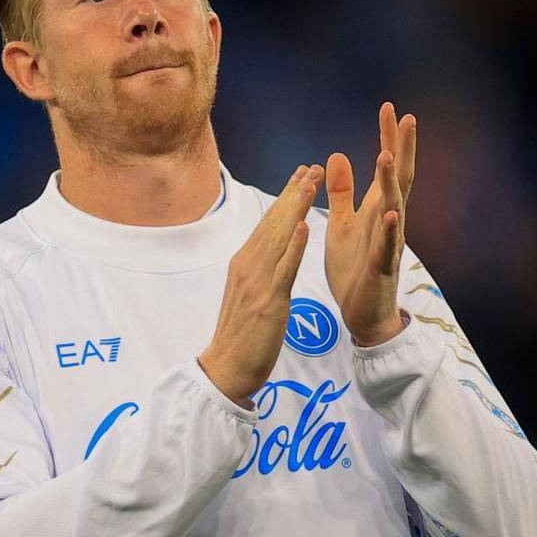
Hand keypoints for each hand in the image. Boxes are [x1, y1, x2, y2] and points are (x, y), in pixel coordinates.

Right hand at [199, 164, 322, 407]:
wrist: (225, 369)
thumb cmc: (240, 338)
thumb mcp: (248, 295)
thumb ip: (259, 271)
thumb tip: (268, 253)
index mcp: (244, 263)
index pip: (267, 223)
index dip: (284, 198)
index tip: (299, 176)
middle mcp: (248, 265)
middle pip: (273, 222)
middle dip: (293, 193)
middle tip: (310, 167)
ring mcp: (257, 281)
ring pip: (278, 237)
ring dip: (294, 207)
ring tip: (310, 182)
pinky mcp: (267, 301)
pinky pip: (283, 268)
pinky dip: (293, 245)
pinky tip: (303, 226)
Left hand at [324, 102, 416, 345]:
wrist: (362, 314)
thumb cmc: (355, 268)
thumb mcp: (342, 224)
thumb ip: (342, 192)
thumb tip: (337, 154)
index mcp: (377, 209)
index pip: (386, 166)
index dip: (387, 137)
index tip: (389, 107)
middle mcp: (389, 221)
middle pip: (399, 178)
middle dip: (402, 148)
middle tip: (406, 117)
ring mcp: (389, 243)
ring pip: (394, 207)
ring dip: (390, 182)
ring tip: (386, 155)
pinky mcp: (382, 267)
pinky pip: (388, 246)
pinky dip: (390, 229)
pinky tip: (391, 213)